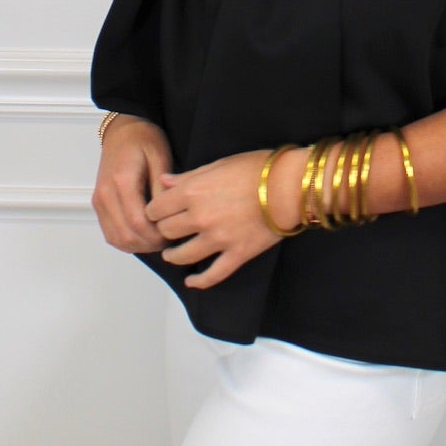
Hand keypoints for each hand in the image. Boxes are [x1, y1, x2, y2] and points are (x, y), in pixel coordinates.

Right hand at [92, 115, 174, 252]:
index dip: (157, 235)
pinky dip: (127, 241)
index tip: (173, 234)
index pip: (138, 222)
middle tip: (169, 240)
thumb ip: (163, 188)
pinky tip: (144, 236)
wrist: (123, 131)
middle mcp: (105, 194)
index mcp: (122, 181)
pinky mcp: (98, 205)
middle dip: (149, 244)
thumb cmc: (143, 139)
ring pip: (116, 239)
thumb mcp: (161, 157)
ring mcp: (99, 201)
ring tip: (158, 239)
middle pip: (126, 235)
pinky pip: (110, 233)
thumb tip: (168, 216)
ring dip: (138, 245)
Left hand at [145, 147, 298, 290]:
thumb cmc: (257, 168)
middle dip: (164, 230)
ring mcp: (218, 239)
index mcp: (192, 192)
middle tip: (168, 230)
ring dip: (173, 256)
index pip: (157, 209)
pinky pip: (213, 275)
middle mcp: (200, 217)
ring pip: (183, 255)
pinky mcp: (237, 254)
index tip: (158, 212)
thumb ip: (188, 176)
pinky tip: (191, 281)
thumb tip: (164, 182)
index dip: (155, 211)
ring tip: (172, 254)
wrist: (290, 185)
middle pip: (166, 232)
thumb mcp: (219, 164)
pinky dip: (199, 281)